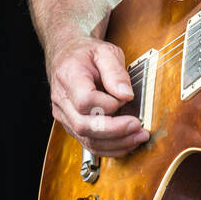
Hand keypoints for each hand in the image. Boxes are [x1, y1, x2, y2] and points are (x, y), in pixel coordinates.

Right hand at [48, 35, 149, 154]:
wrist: (68, 55)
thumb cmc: (87, 54)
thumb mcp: (105, 52)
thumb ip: (116, 72)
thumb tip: (126, 95)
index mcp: (69, 77)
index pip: (85, 101)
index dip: (108, 104)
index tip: (126, 98)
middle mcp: (62, 100)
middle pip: (84, 126)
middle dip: (115, 131)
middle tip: (138, 127)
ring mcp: (64, 115)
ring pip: (86, 139)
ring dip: (115, 143)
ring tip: (138, 137)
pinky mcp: (70, 125)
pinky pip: (88, 143)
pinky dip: (109, 148)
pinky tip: (127, 143)